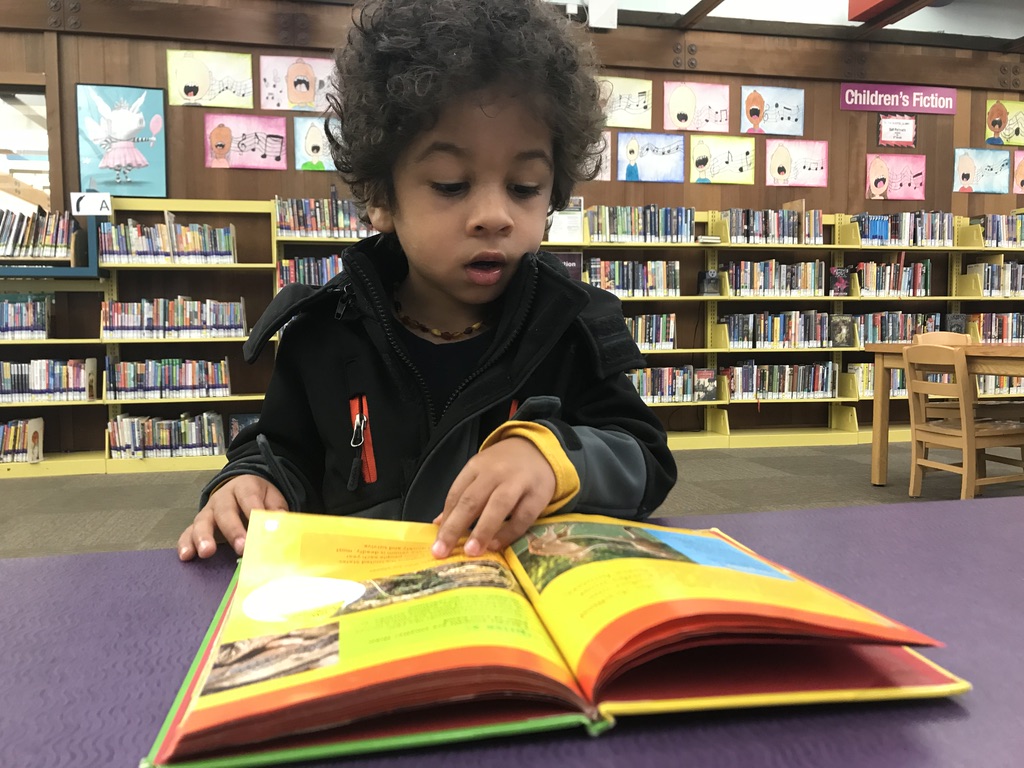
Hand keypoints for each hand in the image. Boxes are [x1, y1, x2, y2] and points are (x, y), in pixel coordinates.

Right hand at [178, 475, 287, 560]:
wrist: (241, 489)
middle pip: (225, 512)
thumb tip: (282, 524)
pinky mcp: (198, 524)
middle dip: (233, 531)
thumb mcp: (272, 498)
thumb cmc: (259, 498)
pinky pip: (188, 532)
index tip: (259, 531)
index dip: (253, 514)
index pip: (249, 499)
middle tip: (241, 547)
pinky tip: (186, 556)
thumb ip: (276, 510)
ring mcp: (208, 511)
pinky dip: (185, 544)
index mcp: (244, 487)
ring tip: (206, 552)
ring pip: (202, 522)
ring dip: (204, 538)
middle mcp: (223, 498)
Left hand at [432, 437, 555, 558]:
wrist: (539, 450)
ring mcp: (518, 482)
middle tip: (442, 551)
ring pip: (498, 506)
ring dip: (482, 530)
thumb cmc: (503, 467)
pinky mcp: (538, 495)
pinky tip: (495, 545)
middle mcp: (495, 473)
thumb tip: (438, 524)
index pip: (456, 494)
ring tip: (470, 552)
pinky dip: (508, 532)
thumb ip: (461, 497)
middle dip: (455, 527)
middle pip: (472, 500)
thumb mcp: (479, 474)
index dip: (446, 520)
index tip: (436, 544)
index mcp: (476, 467)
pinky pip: (522, 516)